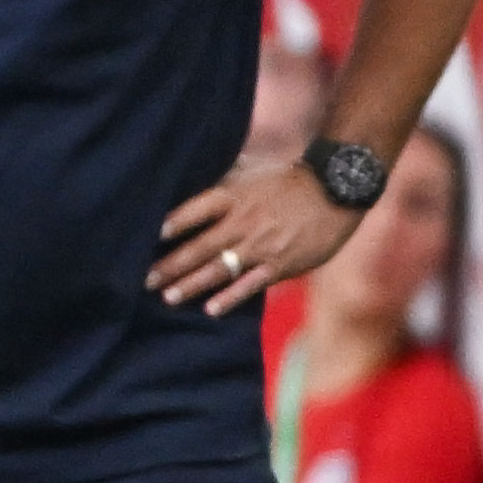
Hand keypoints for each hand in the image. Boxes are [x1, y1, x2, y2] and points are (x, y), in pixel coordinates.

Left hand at [153, 161, 356, 316]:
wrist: (338, 190)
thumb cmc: (287, 180)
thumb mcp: (250, 172)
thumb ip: (221, 182)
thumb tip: (187, 176)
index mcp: (233, 197)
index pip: (193, 211)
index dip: (170, 224)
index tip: (147, 238)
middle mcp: (243, 221)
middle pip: (199, 246)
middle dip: (169, 265)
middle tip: (144, 280)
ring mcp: (262, 245)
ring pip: (219, 269)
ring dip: (191, 284)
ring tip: (168, 297)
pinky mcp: (281, 264)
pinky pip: (251, 283)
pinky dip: (231, 297)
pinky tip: (211, 309)